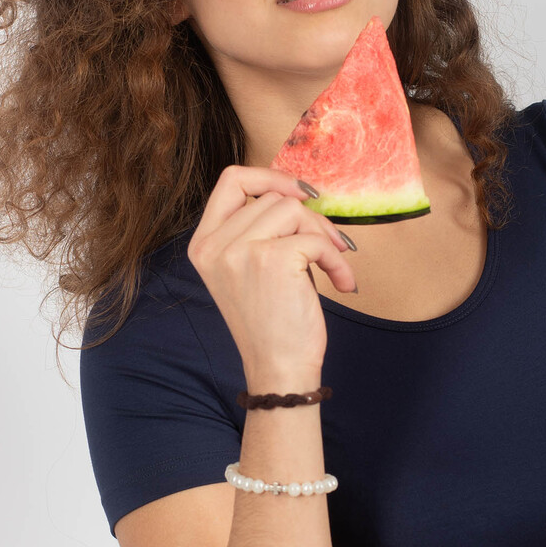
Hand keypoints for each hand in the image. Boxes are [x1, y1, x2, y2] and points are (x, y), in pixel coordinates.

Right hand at [186, 165, 355, 377]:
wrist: (279, 370)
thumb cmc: (272, 323)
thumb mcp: (249, 269)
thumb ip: (259, 229)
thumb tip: (300, 192)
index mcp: (203, 244)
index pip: (230, 181)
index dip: (269, 176)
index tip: (301, 193)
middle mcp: (215, 245)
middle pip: (272, 197)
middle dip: (309, 218)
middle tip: (328, 246)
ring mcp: (240, 251)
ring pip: (294, 210)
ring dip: (323, 236)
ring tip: (332, 265)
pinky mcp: (273, 259)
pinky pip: (316, 239)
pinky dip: (337, 260)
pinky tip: (342, 284)